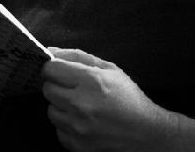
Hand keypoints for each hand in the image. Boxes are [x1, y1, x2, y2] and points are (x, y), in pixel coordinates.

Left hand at [41, 47, 175, 151]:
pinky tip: (83, 122)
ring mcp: (78, 127)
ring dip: (61, 106)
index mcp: (90, 81)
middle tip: (74, 89)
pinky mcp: (77, 145)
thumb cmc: (129, 98)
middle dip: (57, 86)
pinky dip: (67, 125)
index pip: (50, 69)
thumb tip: (50, 51)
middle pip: (47, 88)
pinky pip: (58, 129)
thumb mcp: (109, 69)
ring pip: (51, 110)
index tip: (59, 71)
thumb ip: (77, 57)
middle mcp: (81, 104)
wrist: (147, 134)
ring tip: (80, 106)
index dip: (53, 68)